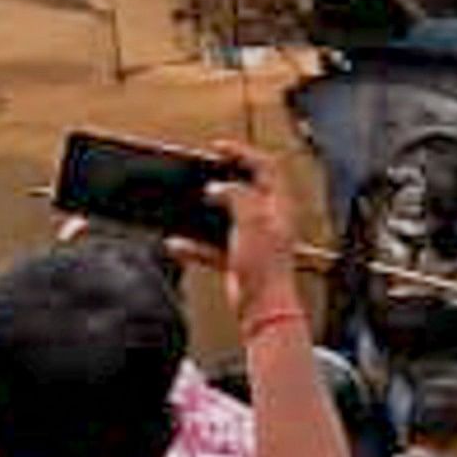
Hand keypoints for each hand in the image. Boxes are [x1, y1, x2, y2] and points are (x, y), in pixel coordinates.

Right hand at [198, 138, 309, 325]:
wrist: (262, 307)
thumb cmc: (266, 267)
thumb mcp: (252, 220)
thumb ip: (236, 197)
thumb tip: (219, 188)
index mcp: (278, 205)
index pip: (266, 166)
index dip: (243, 152)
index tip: (219, 148)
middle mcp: (268, 219)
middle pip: (247, 188)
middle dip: (224, 178)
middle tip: (204, 169)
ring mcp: (253, 239)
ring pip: (227, 216)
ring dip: (206, 210)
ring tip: (190, 200)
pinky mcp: (238, 259)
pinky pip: (212, 245)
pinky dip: (195, 244)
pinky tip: (178, 244)